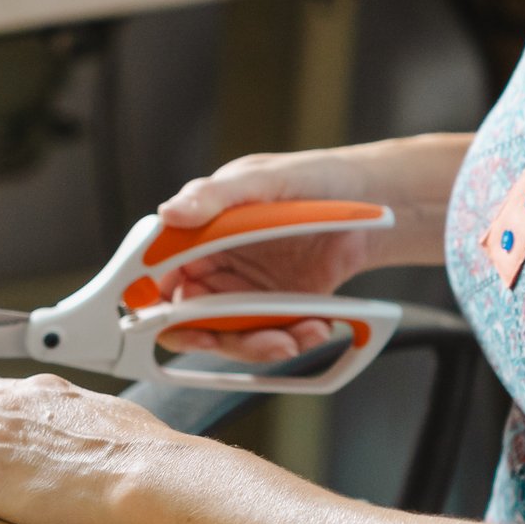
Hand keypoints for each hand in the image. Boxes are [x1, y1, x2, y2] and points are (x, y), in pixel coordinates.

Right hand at [151, 148, 391, 362]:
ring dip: (260, 346)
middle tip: (251, 341)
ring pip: (230, 338)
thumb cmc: (309, 177)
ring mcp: (243, 292)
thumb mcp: (262, 178)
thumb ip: (214, 196)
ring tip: (298, 337)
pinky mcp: (276, 310)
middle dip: (216, 338)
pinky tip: (317, 327)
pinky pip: (270, 338)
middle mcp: (212, 267)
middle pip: (188, 319)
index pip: (155, 276)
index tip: (177, 322)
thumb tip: (168, 214)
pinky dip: (292, 341)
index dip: (154, 305)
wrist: (370, 199)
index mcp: (195, 233)